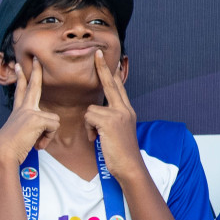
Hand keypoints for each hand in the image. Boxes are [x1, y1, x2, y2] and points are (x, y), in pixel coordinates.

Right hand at [0, 58, 58, 167]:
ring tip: (35, 143)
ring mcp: (30, 112)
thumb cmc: (9, 149)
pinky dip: (47, 139)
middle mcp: (23, 109)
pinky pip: (53, 128)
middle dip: (36, 71)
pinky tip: (37, 144)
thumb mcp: (20, 136)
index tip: (19, 66)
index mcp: (18, 112)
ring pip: (53, 120)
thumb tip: (40, 140)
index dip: (20, 78)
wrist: (2, 153)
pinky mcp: (37, 118)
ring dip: (47, 135)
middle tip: (37, 58)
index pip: (20, 91)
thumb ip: (30, 132)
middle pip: (33, 86)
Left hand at [84, 50, 142, 182]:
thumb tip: (96, 115)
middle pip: (110, 84)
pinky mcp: (110, 121)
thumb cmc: (120, 153)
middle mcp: (125, 109)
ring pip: (91, 110)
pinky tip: (97, 139)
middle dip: (102, 68)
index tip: (111, 61)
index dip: (113, 74)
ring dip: (89, 126)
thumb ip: (109, 121)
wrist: (130, 167)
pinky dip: (89, 130)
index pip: (118, 88)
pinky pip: (89, 118)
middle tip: (95, 53)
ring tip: (99, 137)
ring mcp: (118, 114)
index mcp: (127, 111)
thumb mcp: (116, 133)